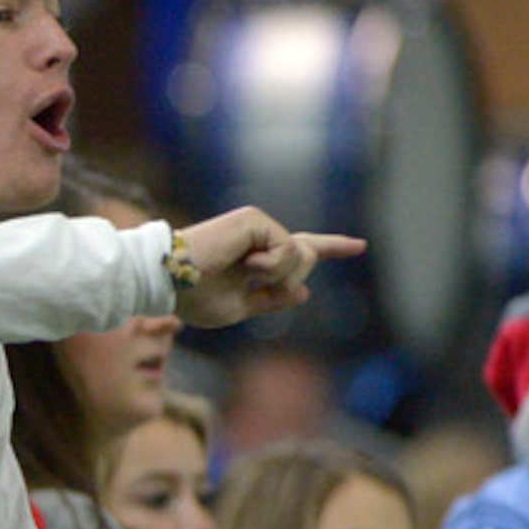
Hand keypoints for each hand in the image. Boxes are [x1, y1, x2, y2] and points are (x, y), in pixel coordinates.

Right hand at [172, 208, 364, 328]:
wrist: (168, 281)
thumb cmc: (192, 298)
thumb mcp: (238, 308)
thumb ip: (271, 300)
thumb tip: (304, 290)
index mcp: (256, 256)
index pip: (301, 251)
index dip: (331, 248)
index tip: (360, 246)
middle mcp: (259, 236)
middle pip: (304, 258)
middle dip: (286, 279)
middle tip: (250, 277)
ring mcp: (258, 225)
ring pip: (299, 257)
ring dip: (277, 276)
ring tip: (244, 273)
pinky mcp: (255, 220)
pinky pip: (287, 250)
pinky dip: (271, 266)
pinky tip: (246, 264)